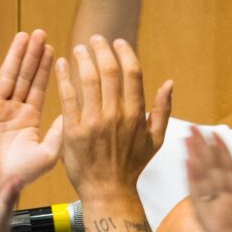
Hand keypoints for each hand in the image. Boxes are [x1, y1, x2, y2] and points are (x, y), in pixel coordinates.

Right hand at [0, 30, 61, 193]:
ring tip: (23, 36)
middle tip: (40, 33)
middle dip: (32, 55)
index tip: (53, 48)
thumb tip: (76, 109)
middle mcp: (12, 110)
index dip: (46, 67)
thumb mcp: (49, 152)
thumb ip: (61, 130)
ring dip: (14, 55)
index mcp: (29, 118)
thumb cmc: (21, 173)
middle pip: (23, 76)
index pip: (39, 86)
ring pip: (6, 76)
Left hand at [54, 36, 171, 203]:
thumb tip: (169, 83)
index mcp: (136, 115)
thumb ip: (163, 110)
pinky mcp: (74, 131)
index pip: (132, 73)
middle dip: (102, 49)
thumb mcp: (156, 141)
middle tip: (95, 39)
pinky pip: (68, 97)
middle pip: (109, 71)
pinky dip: (65, 77)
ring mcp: (94, 123)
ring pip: (88, 79)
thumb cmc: (131, 167)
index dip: (125, 53)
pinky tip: (62, 64)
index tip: (117, 42)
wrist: (108, 192)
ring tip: (78, 49)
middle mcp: (116, 115)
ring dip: (83, 58)